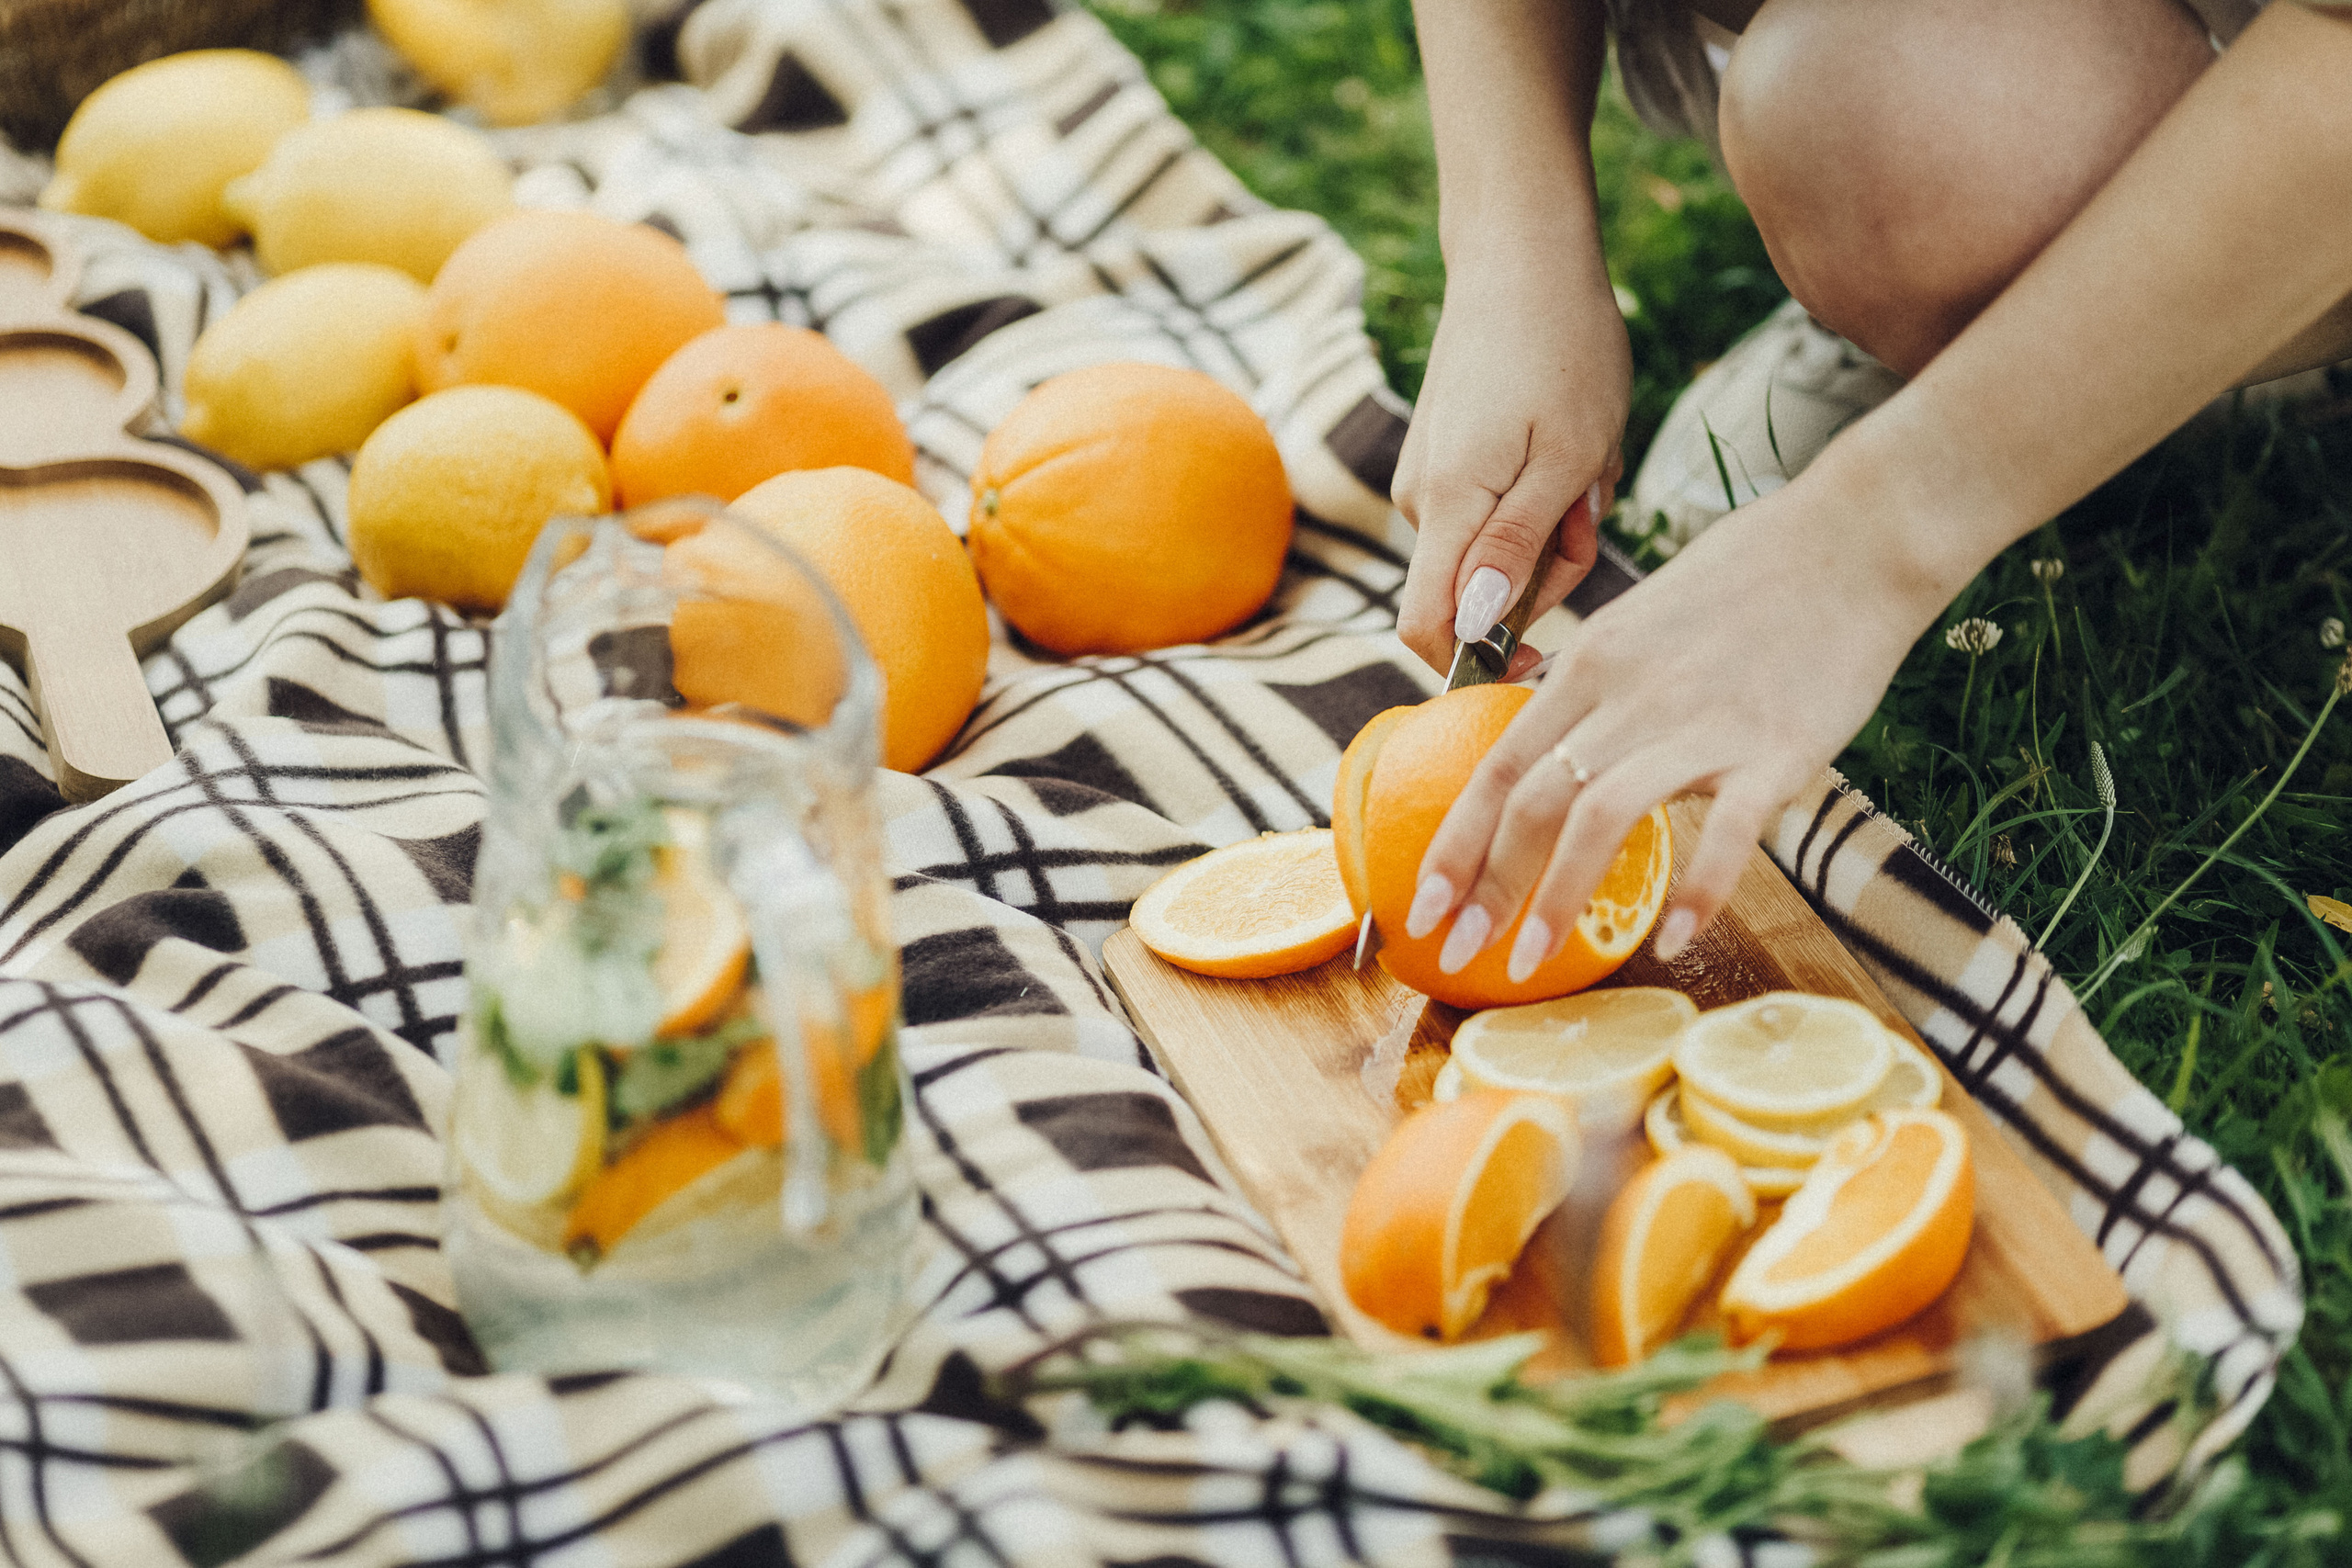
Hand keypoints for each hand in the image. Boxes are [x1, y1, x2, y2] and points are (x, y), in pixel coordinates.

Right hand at [1392, 257, 1630, 675]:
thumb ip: (1517, 549)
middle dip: (1547, 571)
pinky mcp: (1443, 459)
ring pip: (1494, 551)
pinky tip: (1564, 445)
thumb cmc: (1562, 348)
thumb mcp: (1567, 457)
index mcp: (1449, 505)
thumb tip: (1477, 628)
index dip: (1478, 663)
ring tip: (1584, 460)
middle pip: (1478, 593)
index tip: (1542, 656)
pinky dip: (1538, 497)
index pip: (1429, 628)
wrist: (1523, 257)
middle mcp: (1421, 501)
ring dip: (1552, 528)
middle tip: (1593, 502)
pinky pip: (1493, 513)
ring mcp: (1427, 479)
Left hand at [1399, 480, 1942, 971]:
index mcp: (1590, 665)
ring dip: (1557, 898)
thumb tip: (1547, 750)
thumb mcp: (1638, 623)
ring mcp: (1701, 724)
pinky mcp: (1776, 750)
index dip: (1452, 842)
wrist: (1855, 537)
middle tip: (1453, 954)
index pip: (1497, 766)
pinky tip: (1676, 940)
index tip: (1418, 905)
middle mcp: (1629, 695)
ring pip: (1600, 818)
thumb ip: (1591, 690)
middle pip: (1531, 800)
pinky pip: (1726, 832)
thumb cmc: (1749, 581)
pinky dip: (1698, 891)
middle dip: (1482, 887)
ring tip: (1530, 962)